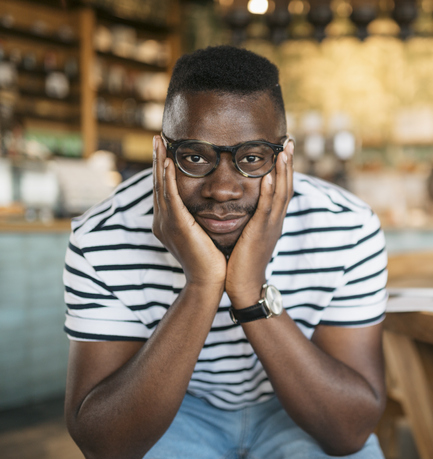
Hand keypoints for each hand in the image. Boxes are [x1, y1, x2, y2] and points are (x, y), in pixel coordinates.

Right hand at [152, 135, 226, 287]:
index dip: (162, 169)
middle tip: (157, 137)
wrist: (209, 281)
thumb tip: (208, 207)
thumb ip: (199, 219)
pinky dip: (167, 178)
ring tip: (159, 142)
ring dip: (159, 162)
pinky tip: (167, 162)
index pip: (164, 190)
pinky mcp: (176, 225)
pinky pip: (170, 197)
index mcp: (168, 223)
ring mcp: (166, 223)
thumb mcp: (202, 234)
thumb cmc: (211, 260)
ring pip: (161, 186)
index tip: (165, 149)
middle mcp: (162, 221)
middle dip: (157, 159)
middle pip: (158, 184)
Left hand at [226, 139, 293, 307]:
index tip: (285, 148)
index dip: (285, 168)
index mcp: (273, 219)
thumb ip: (251, 218)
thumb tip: (245, 204)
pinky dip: (270, 192)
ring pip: (282, 194)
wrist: (244, 285)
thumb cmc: (242, 261)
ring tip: (284, 151)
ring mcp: (271, 226)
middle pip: (287, 186)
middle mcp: (276, 220)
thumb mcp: (249, 234)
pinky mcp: (260, 233)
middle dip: (289, 163)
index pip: (283, 188)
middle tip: (290, 141)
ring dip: (283, 171)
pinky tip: (270, 176)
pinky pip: (267, 209)